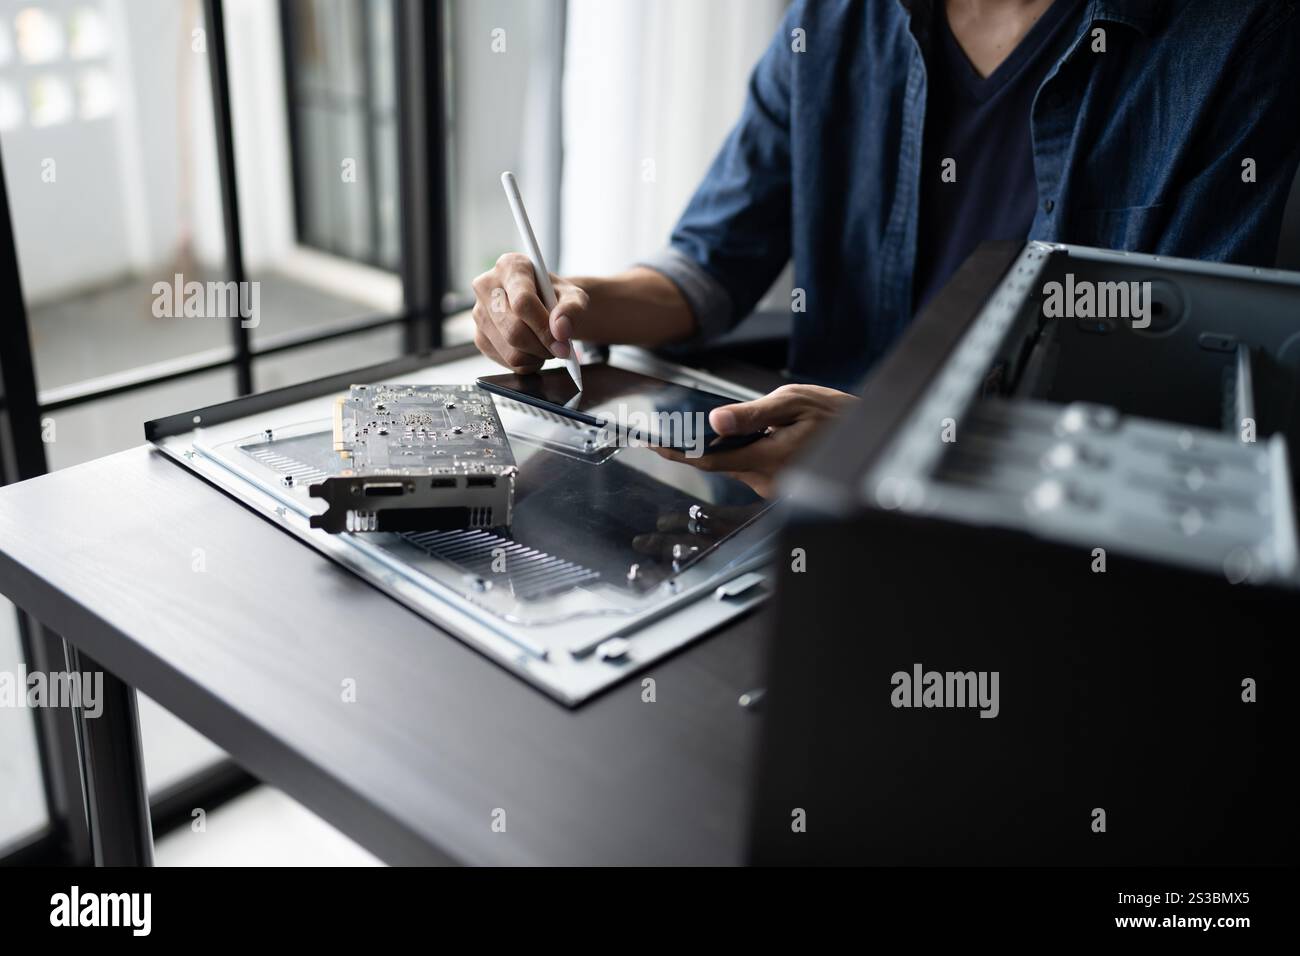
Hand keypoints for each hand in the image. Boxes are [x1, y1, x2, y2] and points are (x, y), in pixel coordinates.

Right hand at [470, 253, 590, 372]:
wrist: (544, 305)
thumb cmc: (557, 296)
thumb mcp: (574, 297)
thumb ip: (572, 309)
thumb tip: (561, 331)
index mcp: (510, 266)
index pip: (522, 302)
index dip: (544, 327)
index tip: (563, 342)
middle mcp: (487, 286)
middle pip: (514, 330)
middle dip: (542, 346)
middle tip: (561, 349)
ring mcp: (479, 313)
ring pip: (511, 351)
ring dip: (537, 357)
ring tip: (548, 346)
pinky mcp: (479, 337)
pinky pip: (506, 362)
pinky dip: (527, 363)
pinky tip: (534, 350)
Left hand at [653, 384, 857, 497]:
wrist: (867, 435)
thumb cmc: (835, 415)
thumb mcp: (792, 402)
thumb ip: (752, 413)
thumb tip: (717, 420)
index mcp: (770, 457)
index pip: (711, 459)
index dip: (680, 452)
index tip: (654, 444)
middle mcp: (769, 480)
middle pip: (722, 461)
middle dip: (712, 441)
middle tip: (711, 420)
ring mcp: (774, 488)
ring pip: (737, 464)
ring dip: (735, 445)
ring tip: (762, 423)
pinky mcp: (778, 488)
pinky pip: (751, 468)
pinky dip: (749, 451)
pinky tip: (769, 435)